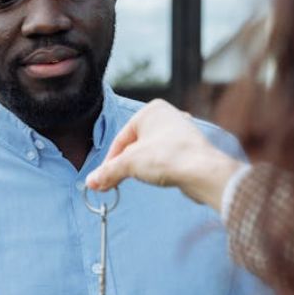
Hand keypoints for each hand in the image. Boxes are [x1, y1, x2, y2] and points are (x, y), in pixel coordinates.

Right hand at [85, 99, 242, 210]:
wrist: (203, 171)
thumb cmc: (168, 157)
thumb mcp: (129, 164)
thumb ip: (108, 172)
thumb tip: (91, 182)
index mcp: (151, 110)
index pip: (121, 139)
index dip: (110, 161)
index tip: (102, 179)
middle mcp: (167, 116)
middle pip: (135, 145)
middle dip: (124, 165)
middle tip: (113, 184)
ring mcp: (180, 132)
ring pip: (150, 152)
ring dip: (140, 168)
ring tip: (136, 180)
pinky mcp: (189, 148)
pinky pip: (165, 158)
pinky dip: (157, 168)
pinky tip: (157, 178)